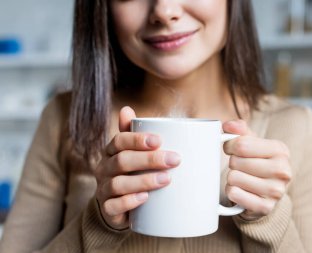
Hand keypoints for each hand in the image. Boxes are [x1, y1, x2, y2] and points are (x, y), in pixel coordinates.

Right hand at [94, 107, 180, 229]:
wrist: (119, 206)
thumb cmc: (132, 173)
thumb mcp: (134, 153)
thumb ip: (135, 133)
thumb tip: (127, 108)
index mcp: (111, 152)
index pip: (119, 141)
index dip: (137, 139)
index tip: (160, 140)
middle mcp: (104, 169)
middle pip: (122, 161)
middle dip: (149, 159)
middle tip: (175, 159)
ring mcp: (104, 190)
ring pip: (118, 184)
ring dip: (143, 181)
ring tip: (167, 179)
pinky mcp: (108, 210)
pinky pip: (113, 206)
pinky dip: (129, 202)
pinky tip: (145, 198)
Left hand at [223, 120, 290, 219]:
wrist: (266, 194)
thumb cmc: (257, 163)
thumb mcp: (252, 143)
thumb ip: (239, 130)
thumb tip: (228, 126)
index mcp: (280, 150)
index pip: (241, 144)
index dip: (229, 146)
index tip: (232, 149)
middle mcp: (282, 171)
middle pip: (236, 161)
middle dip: (232, 163)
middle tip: (240, 167)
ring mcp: (276, 191)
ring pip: (233, 178)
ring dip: (232, 179)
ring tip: (242, 179)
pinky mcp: (265, 207)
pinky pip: (234, 194)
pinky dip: (232, 192)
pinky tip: (241, 191)